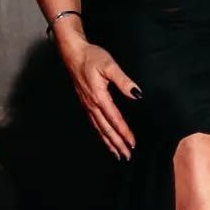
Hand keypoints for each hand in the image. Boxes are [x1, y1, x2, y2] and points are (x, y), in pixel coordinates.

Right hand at [55, 23, 139, 159]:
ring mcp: (87, 105)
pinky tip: (105, 138)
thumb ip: (123, 81)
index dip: (124, 132)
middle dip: (116, 143)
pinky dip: (101, 134)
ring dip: (108, 142)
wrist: (73, 53)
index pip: (115, 119)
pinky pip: (94, 123)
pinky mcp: (85, 103)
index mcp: (99, 97)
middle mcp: (92, 104)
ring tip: (117, 153)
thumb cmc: (91, 57)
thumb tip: (137, 94)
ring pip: (99, 128)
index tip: (132, 143)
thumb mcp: (109, 65)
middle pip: (106, 129)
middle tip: (127, 156)